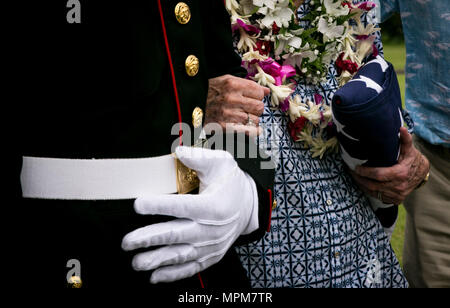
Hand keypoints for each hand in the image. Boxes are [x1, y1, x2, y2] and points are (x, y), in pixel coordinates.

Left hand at [121, 146, 257, 283]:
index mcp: (212, 205)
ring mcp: (211, 245)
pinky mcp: (211, 256)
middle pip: (176, 235)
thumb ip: (199, 157)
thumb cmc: (231, 183)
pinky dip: (173, 274)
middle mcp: (211, 229)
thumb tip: (178, 152)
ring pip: (181, 255)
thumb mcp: (221, 163)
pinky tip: (154, 276)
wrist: (249, 207)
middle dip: (150, 239)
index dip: (158, 206)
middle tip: (127, 241)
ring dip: (157, 260)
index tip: (138, 204)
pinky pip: (191, 268)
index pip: (182, 206)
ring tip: (136, 262)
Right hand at [205, 74, 269, 135]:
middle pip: (259, 107)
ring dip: (252, 119)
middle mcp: (231, 99)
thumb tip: (266, 91)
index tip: (253, 97)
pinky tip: (253, 129)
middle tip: (249, 108)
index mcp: (232, 85)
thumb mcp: (227, 81)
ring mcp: (229, 114)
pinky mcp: (225, 127)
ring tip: (243, 116)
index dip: (258, 95)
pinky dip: (253, 131)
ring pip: (255, 120)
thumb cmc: (209, 91)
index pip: (259, 92)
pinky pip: (249, 131)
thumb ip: (247, 84)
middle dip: (256, 108)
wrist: (191, 104)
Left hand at [350, 127, 429, 204]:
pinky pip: (379, 197)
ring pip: (374, 192)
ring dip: (363, 185)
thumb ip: (405, 139)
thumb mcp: (409, 149)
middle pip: (373, 185)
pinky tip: (363, 184)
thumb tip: (401, 128)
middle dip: (360, 179)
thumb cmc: (412, 159)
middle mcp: (399, 186)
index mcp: (400, 174)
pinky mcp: (396, 199)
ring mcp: (397, 195)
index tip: (356, 168)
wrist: (422, 173)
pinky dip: (369, 191)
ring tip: (355, 177)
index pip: (377, 175)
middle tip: (351, 172)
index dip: (365, 172)